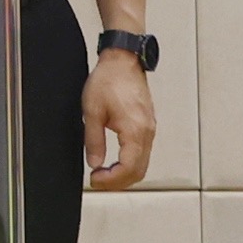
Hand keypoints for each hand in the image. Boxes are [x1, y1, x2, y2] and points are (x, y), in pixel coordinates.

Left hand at [81, 51, 156, 191]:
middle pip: (139, 171)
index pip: (128, 168)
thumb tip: (95, 164)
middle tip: (97, 181)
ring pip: (143, 164)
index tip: (94, 179)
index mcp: (135, 130)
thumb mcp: (92, 111)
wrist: (123, 61)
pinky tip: (115, 162)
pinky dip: (131, 163)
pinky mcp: (148, 125)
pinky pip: (143, 153)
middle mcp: (147, 133)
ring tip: (103, 174)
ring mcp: (150, 129)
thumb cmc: (108, 80)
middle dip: (118, 182)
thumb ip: (93, 140)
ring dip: (124, 174)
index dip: (111, 180)